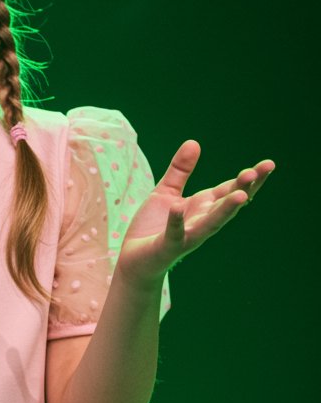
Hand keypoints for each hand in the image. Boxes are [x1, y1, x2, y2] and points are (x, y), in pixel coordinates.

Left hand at [116, 140, 274, 285]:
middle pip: (226, 204)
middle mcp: (200, 221)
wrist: (133, 260)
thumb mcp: (166, 192)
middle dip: (242, 190)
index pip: (230, 190)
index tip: (269, 165)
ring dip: (225, 210)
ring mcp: (186, 236)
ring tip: (241, 195)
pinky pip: (173, 234)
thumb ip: (181, 170)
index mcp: (203, 207)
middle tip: (256, 174)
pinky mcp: (167, 246)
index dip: (249, 179)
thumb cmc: (152, 227)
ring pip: (210, 223)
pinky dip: (175, 222)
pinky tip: (176, 208)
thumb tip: (194, 142)